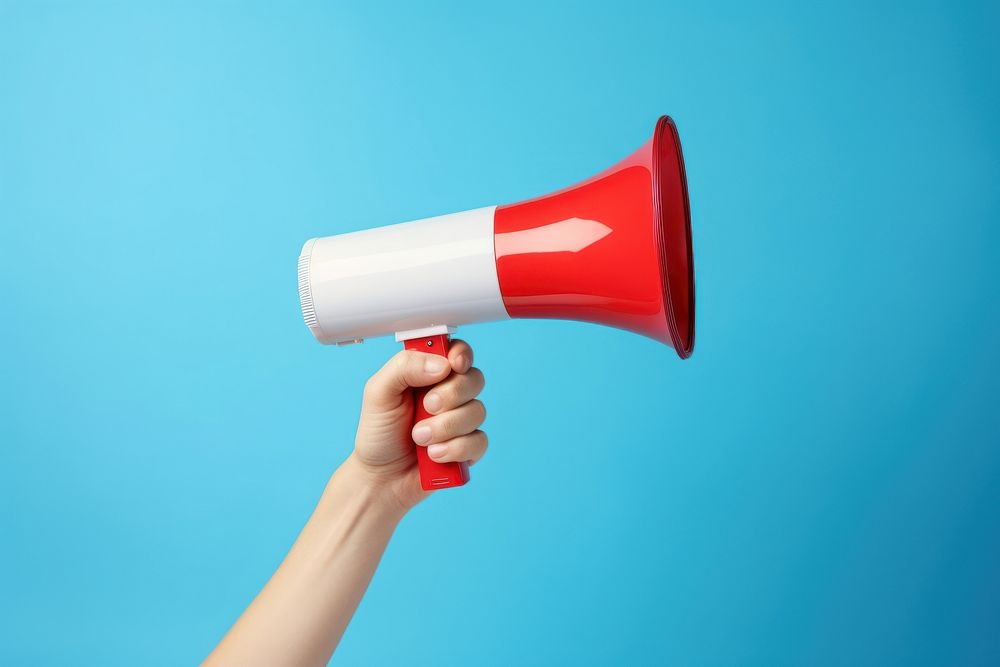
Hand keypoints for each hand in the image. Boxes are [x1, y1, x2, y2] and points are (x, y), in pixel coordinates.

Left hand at [351, 339, 487, 510]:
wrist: (379, 478)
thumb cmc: (378, 433)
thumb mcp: (378, 393)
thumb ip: (404, 368)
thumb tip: (441, 365)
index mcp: (429, 373)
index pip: (458, 352)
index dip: (462, 355)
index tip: (453, 365)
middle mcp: (450, 394)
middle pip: (474, 379)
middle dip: (450, 395)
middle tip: (425, 407)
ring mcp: (462, 421)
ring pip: (477, 411)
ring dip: (445, 427)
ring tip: (418, 438)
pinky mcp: (469, 448)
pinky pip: (479, 441)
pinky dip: (455, 449)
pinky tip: (433, 455)